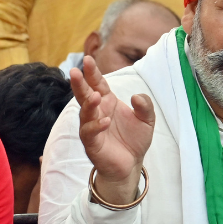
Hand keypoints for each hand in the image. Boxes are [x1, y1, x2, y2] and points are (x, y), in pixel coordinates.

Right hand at [70, 55, 154, 204]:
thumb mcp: (147, 120)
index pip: (98, 84)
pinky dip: (96, 126)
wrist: (132, 163)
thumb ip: (145, 106)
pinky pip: (90, 133)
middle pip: (85, 95)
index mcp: (107, 102)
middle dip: (80, 83)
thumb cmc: (134, 139)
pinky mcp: (92, 143)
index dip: (92, 73)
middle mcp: (96, 112)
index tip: (88, 60)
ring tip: (95, 96)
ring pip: (85, 113)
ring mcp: (91, 128)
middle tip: (75, 71)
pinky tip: (105, 121)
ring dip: (89, 104)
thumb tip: (136, 96)